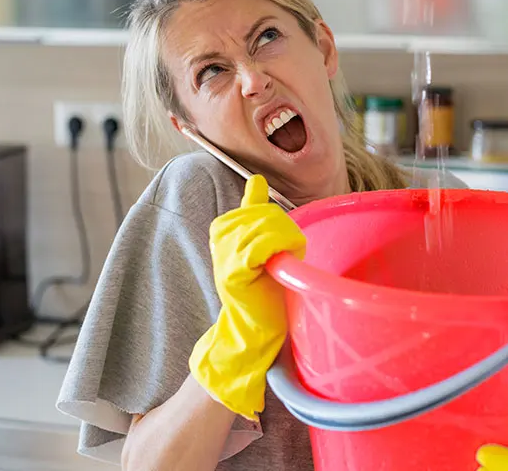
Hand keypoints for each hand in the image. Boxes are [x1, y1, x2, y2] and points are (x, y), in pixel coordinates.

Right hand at [189, 175, 305, 420]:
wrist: (256, 329)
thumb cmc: (264, 287)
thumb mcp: (261, 243)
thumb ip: (255, 211)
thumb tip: (256, 179)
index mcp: (224, 226)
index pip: (261, 206)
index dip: (279, 226)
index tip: (279, 250)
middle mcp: (220, 236)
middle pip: (267, 214)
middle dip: (286, 234)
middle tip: (287, 259)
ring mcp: (223, 253)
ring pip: (267, 227)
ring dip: (287, 244)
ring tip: (285, 264)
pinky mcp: (232, 271)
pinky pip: (262, 245)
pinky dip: (280, 251)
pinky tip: (281, 264)